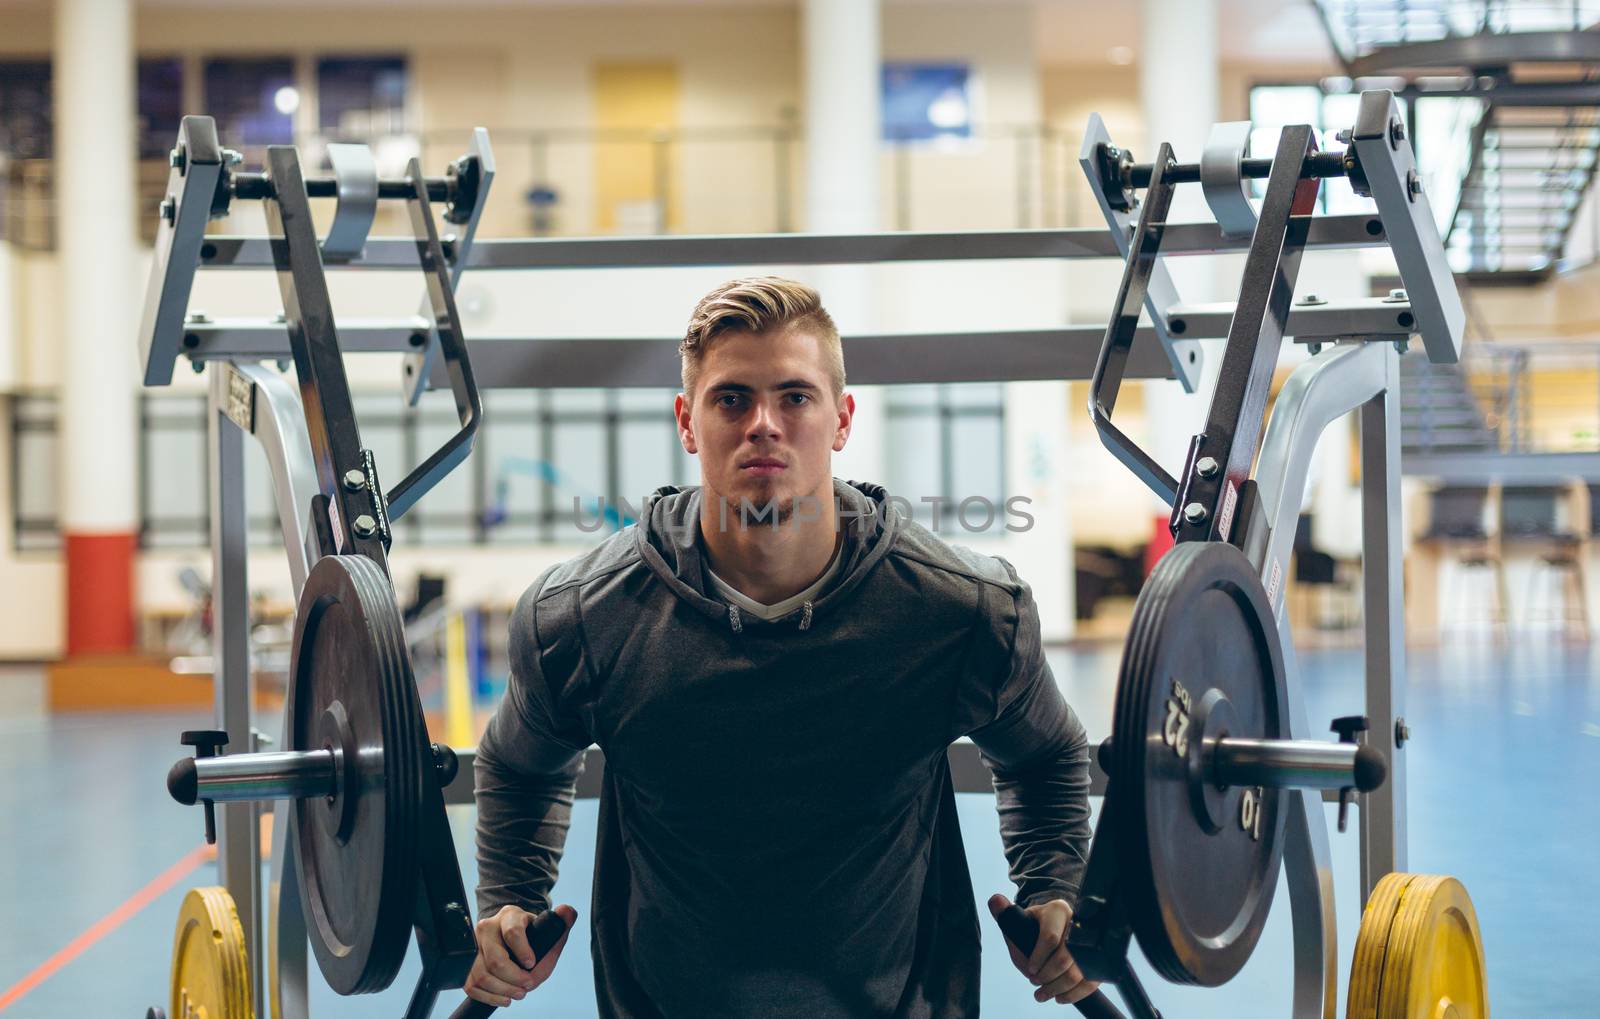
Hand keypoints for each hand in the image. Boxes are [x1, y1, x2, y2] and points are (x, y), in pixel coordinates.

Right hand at [463, 903, 577, 1006]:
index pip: (513, 932)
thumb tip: (568, 912)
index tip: (531, 963)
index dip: (523, 951)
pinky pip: (471, 985)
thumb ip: (561, 924)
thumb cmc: (530, 936)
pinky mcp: (466, 964)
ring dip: (502, 990)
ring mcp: (474, 946)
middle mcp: (487, 928)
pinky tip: (504, 998)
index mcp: (509, 916)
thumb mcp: (546, 929)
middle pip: (496, 960)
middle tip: (528, 985)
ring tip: (519, 993)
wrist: (510, 939)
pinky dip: (489, 997)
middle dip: (514, 978)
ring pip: (482, 975)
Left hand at [987, 893, 1100, 1005]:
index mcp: (1057, 911)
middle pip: (1065, 958)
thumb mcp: (1020, 919)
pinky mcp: (1097, 961)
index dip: (1038, 957)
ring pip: (1078, 973)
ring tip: (1042, 994)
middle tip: (1034, 982)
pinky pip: (1090, 983)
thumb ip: (1006, 916)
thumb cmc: (1035, 926)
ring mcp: (1090, 943)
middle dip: (1047, 976)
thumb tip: (994, 901)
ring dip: (1058, 988)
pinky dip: (1073, 994)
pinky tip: (1059, 997)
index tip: (1029, 970)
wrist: (1056, 929)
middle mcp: (1077, 925)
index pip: (1050, 937)